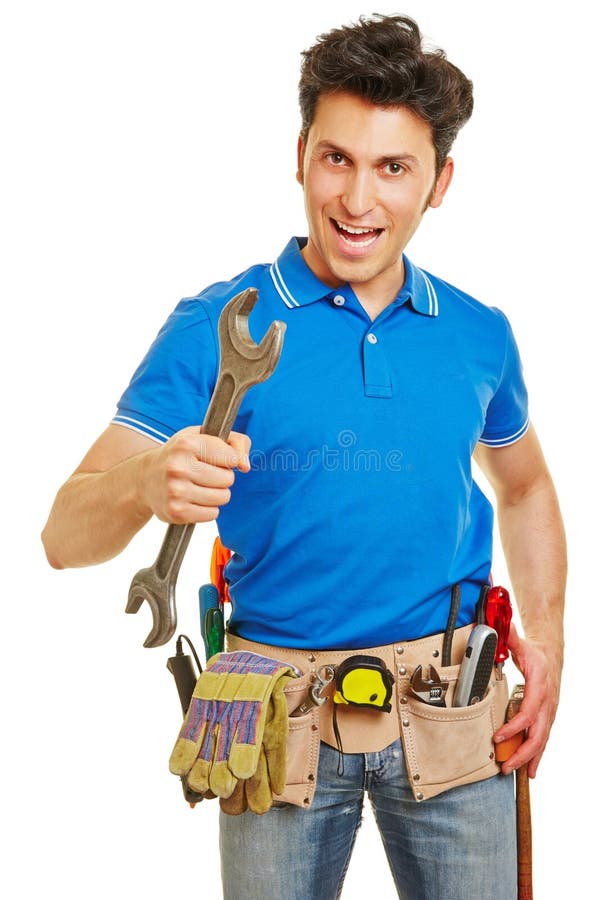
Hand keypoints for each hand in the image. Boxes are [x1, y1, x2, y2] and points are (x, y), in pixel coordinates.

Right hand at [139, 426, 250, 523]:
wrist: (145, 478)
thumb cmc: (180, 454)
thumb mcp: (203, 436)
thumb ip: (235, 442)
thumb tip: (245, 466)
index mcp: (187, 444)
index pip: (231, 457)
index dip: (228, 459)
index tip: (215, 458)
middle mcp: (178, 467)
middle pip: (228, 479)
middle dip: (222, 477)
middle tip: (204, 473)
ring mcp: (175, 491)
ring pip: (223, 497)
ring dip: (216, 493)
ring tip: (199, 486)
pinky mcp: (176, 512)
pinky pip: (212, 514)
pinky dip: (207, 508)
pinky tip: (193, 499)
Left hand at [493, 623, 561, 777]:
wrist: (552, 656)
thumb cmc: (535, 654)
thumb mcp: (521, 644)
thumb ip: (509, 637)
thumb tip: (500, 626)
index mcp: (539, 687)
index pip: (528, 712)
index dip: (514, 727)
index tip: (497, 737)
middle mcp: (547, 703)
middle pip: (538, 734)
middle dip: (522, 753)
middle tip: (505, 766)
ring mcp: (549, 712)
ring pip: (542, 741)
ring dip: (529, 759)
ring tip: (514, 772)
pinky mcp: (547, 718)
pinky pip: (542, 740)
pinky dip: (537, 756)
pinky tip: (530, 770)